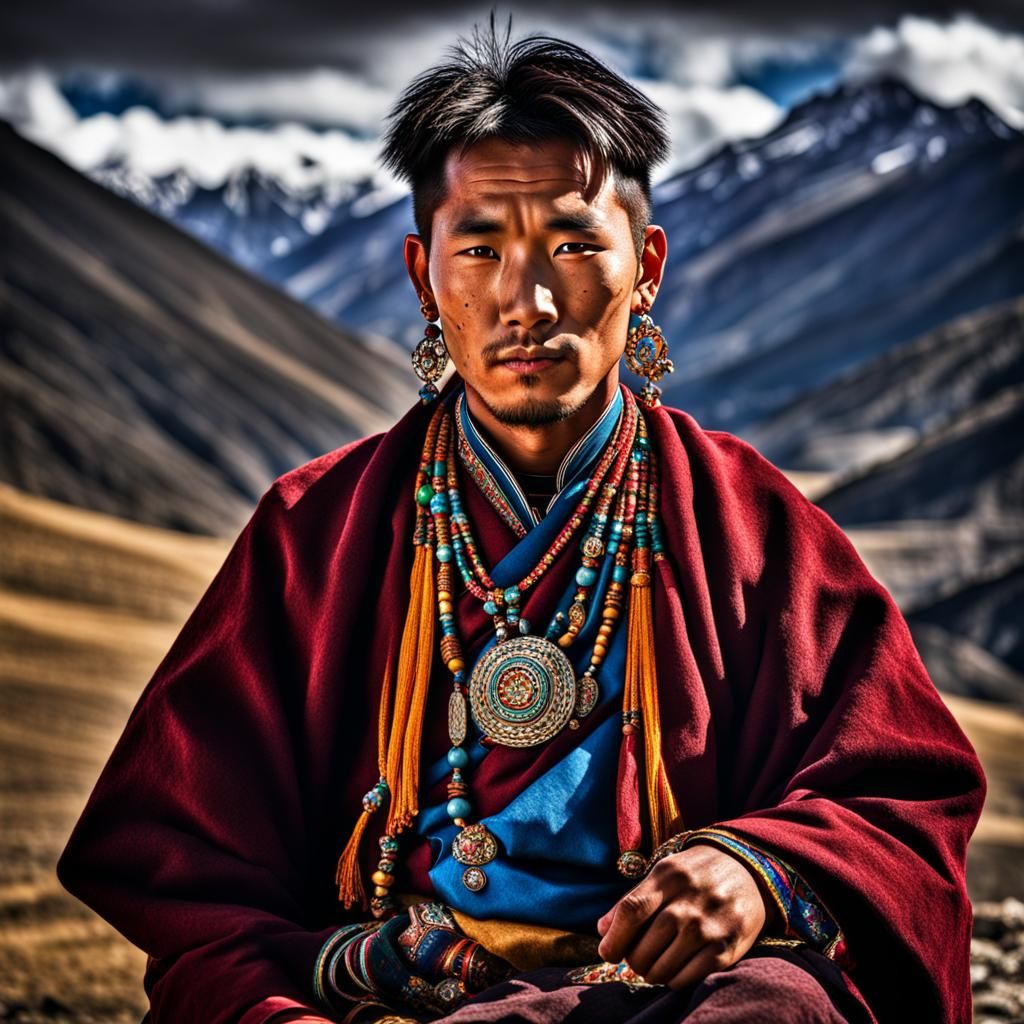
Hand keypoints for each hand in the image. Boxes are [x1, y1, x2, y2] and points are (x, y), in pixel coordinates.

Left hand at [595, 842, 776, 989]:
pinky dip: (673, 980)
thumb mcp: (664, 873)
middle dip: (632, 960)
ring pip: (662, 968)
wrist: (749, 870)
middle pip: (644, 946)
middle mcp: (688, 901)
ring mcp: (708, 926)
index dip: (613, 938)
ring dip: (651, 973)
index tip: (607, 951)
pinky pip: (686, 978)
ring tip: (653, 965)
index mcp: (668, 877)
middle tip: (634, 958)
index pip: (631, 910)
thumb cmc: (696, 873)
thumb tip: (602, 930)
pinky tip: (674, 968)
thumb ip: (633, 899)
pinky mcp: (725, 949)